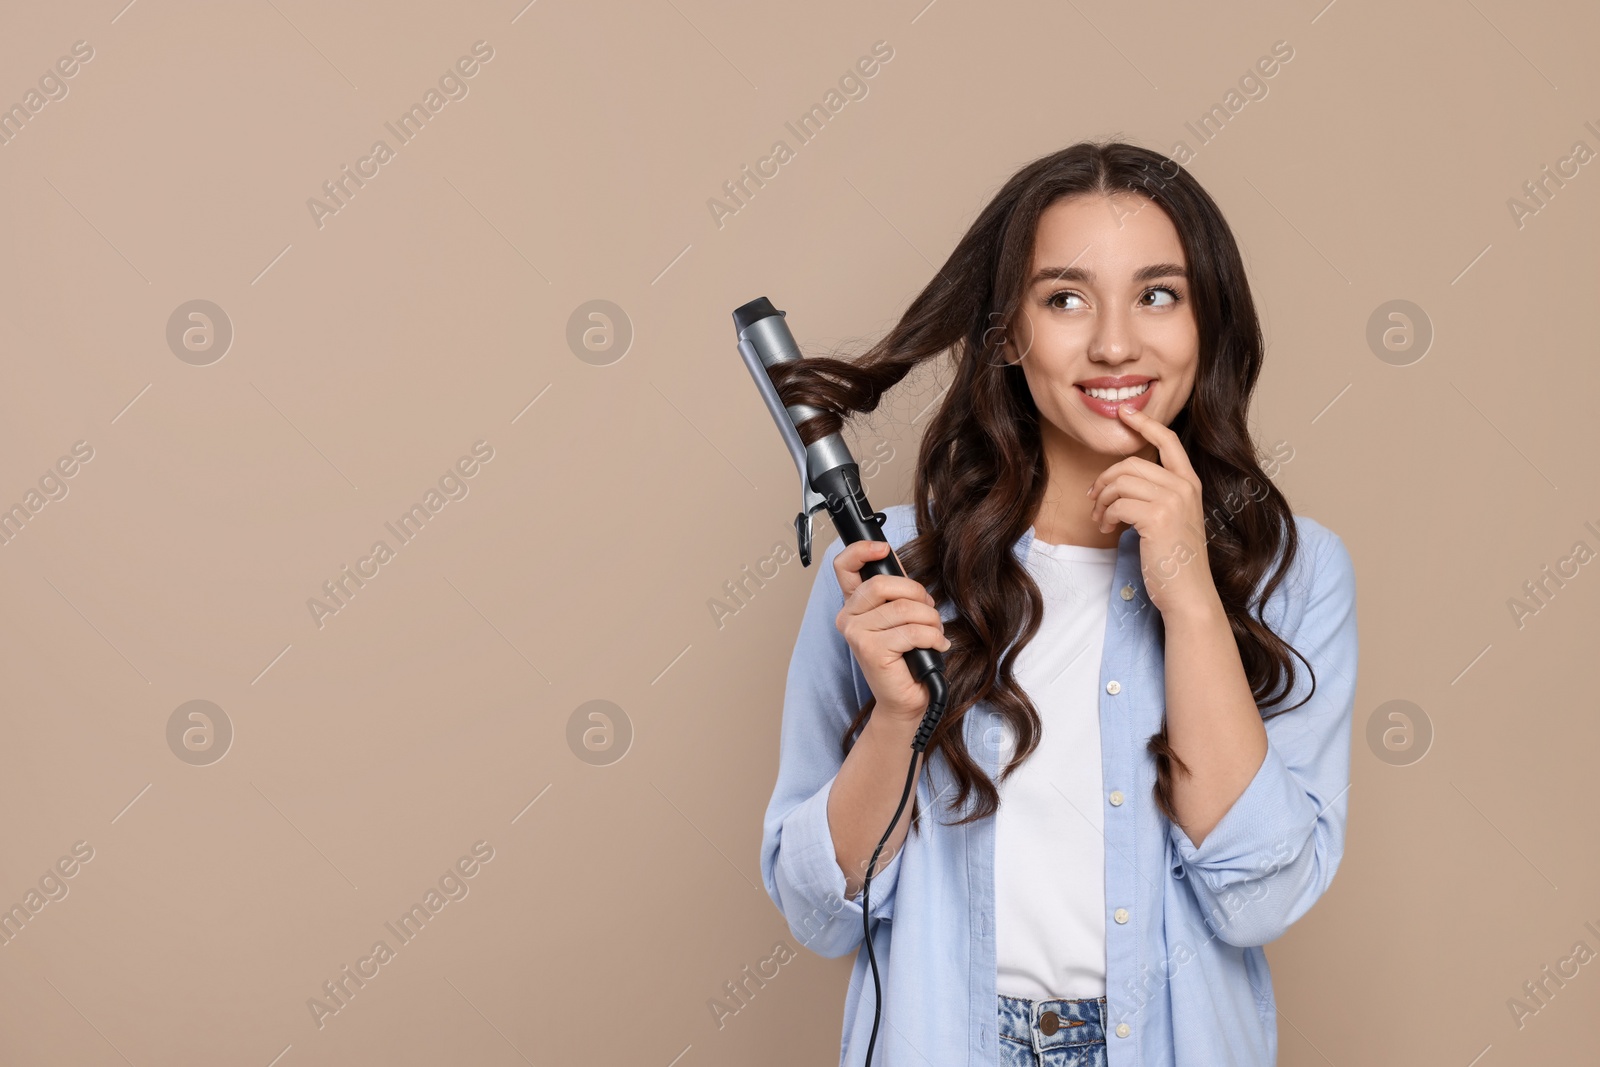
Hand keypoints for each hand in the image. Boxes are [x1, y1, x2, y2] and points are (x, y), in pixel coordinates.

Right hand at [833, 540, 950, 724]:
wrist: (906, 699)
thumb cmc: (907, 657)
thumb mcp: (901, 616)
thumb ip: (896, 590)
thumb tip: (897, 560)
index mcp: (854, 604)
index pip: (845, 566)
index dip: (862, 551)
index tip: (883, 549)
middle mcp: (848, 617)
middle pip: (884, 584)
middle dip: (918, 594)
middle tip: (929, 611)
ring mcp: (856, 634)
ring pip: (903, 609)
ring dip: (931, 620)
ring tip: (935, 632)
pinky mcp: (870, 650)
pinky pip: (911, 632)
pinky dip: (933, 637)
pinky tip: (937, 646)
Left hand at [1086, 403, 1222, 618]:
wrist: (1187, 592)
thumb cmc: (1175, 560)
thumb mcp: (1173, 518)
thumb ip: (1158, 494)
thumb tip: (1121, 481)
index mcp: (1190, 483)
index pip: (1168, 440)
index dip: (1144, 423)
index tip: (1125, 413)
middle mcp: (1185, 486)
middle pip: (1132, 464)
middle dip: (1105, 480)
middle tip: (1093, 499)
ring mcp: (1173, 500)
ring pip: (1121, 482)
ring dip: (1102, 500)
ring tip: (1099, 519)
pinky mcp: (1157, 517)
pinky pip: (1118, 504)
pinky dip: (1105, 515)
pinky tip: (1106, 528)